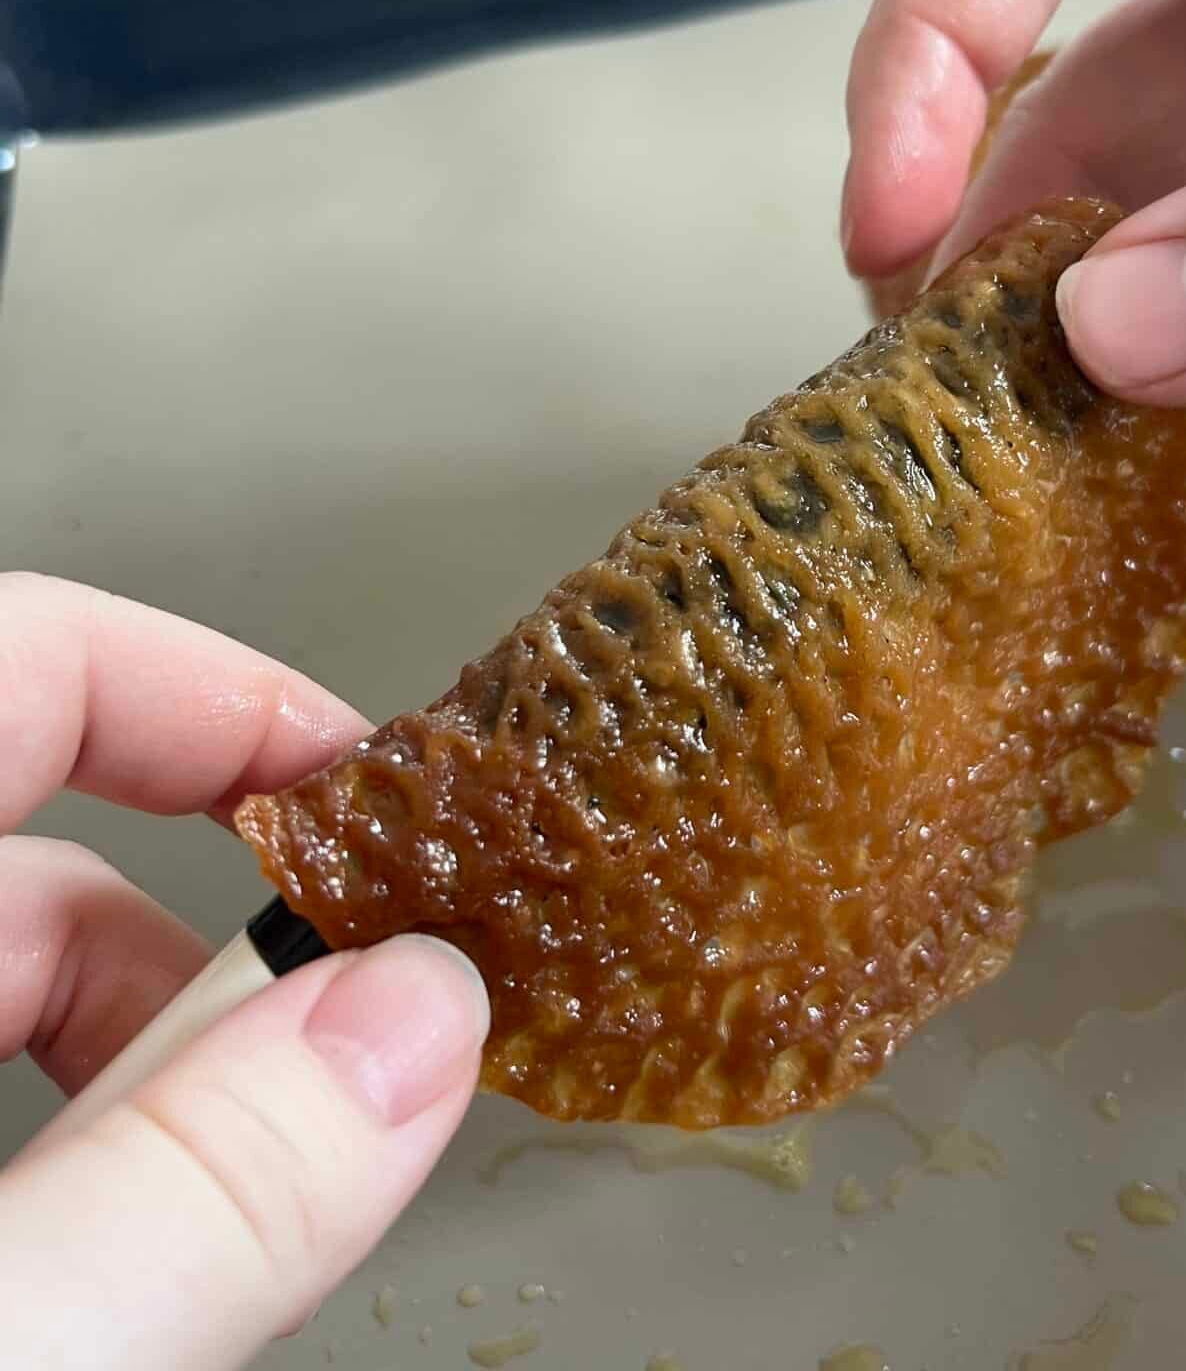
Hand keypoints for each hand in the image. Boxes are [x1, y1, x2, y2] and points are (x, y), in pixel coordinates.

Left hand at [0, 572, 489, 1370]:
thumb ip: (189, 1191)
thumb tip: (420, 1024)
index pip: (19, 657)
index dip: (208, 690)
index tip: (377, 784)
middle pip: (39, 849)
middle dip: (224, 953)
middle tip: (357, 1065)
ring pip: (15, 986)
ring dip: (171, 1074)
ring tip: (256, 1206)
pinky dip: (100, 1148)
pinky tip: (157, 1252)